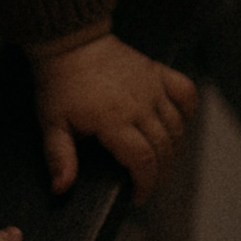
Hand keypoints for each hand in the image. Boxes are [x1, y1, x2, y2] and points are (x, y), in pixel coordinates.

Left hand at [30, 31, 197, 202]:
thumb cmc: (59, 83)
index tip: (137, 197)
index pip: (143, 161)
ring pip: (178, 126)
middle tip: (147, 184)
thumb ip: (59, 156)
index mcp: (114, 119)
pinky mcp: (158, 71)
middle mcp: (140, 104)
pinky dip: (188, 111)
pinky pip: (186, 92)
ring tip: (160, 162)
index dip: (145, 185)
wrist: (71, 42)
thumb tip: (62, 188)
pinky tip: (179, 125)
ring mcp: (153, 86)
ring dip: (174, 149)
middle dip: (159, 174)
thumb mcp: (51, 123)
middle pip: (164, 148)